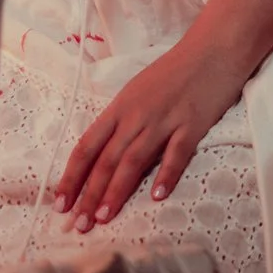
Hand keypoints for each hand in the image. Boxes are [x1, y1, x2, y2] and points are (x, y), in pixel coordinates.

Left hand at [55, 31, 249, 229]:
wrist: (212, 48)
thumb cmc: (173, 72)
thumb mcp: (137, 93)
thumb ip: (122, 123)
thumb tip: (103, 156)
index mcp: (119, 108)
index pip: (87, 147)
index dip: (72, 177)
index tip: (60, 203)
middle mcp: (136, 116)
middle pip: (107, 159)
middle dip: (89, 194)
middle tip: (78, 224)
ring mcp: (163, 120)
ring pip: (134, 160)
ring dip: (117, 191)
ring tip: (104, 217)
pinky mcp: (192, 125)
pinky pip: (176, 154)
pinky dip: (166, 175)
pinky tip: (157, 197)